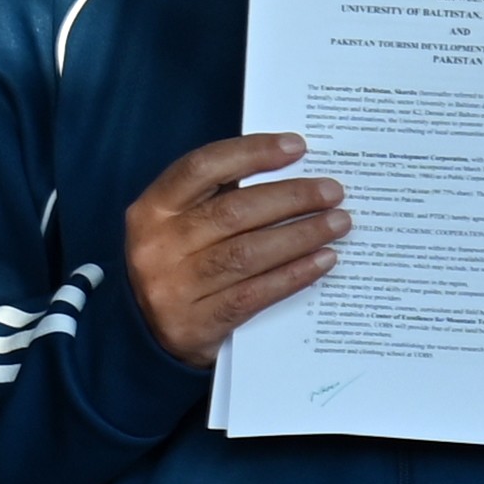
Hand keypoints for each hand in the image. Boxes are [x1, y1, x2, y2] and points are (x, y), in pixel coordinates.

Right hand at [121, 131, 344, 364]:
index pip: (202, 167)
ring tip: (337, 223)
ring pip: (248, 253)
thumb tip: (288, 173)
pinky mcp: (197, 324)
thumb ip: (217, 200)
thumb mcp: (180, 227)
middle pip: (233, 211)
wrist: (146, 337)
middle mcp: (158, 246)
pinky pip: (255, 294)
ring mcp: (174, 288)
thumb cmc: (177, 267)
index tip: (296, 147)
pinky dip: (294, 274)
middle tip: (332, 192)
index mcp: (151, 210)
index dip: (251, 152)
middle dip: (291, 197)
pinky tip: (323, 261)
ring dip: (301, 235)